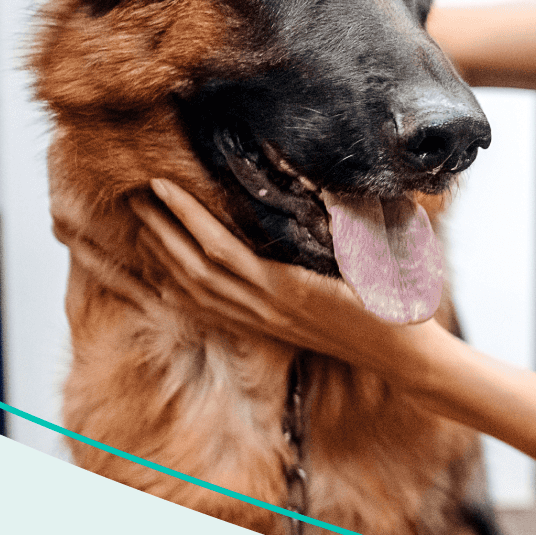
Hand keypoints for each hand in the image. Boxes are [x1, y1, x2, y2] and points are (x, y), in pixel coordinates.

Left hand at [109, 178, 429, 379]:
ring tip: (141, 224)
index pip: (221, 250)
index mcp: (290, 288)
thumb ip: (349, 221)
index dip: (187, 218)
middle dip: (160, 231)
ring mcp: (265, 322)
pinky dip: (180, 289)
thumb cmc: (395, 302)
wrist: (402, 357)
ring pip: (196, 292)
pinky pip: (210, 311)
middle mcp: (268, 308)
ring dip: (162, 257)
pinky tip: (164, 273)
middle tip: (133, 196)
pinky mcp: (267, 330)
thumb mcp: (378, 256)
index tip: (161, 186)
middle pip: (195, 270)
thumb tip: (322, 177)